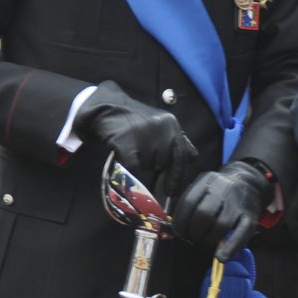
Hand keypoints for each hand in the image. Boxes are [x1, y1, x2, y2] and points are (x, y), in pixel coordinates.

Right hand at [76, 81, 196, 199]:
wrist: (105, 106)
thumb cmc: (132, 119)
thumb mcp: (159, 124)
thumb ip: (175, 139)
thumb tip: (192, 157)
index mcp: (171, 124)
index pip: (183, 155)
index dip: (177, 175)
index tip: (172, 191)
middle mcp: (162, 128)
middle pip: (163, 163)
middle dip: (153, 165)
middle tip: (141, 154)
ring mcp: (144, 134)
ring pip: (148, 166)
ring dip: (140, 164)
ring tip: (131, 148)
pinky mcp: (126, 142)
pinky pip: (133, 167)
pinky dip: (129, 170)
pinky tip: (124, 160)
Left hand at [170, 161, 273, 260]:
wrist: (249, 182)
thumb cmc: (220, 190)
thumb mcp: (204, 188)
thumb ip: (190, 204)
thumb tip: (173, 229)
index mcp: (208, 181)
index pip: (189, 202)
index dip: (181, 221)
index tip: (178, 232)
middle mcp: (224, 189)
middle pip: (204, 214)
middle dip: (193, 232)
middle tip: (191, 240)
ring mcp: (238, 203)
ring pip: (221, 225)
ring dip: (207, 241)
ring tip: (202, 245)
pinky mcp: (251, 217)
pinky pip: (241, 234)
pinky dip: (230, 248)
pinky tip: (221, 257)